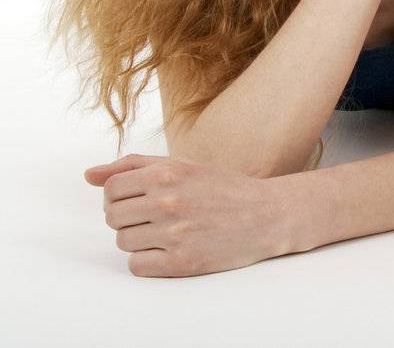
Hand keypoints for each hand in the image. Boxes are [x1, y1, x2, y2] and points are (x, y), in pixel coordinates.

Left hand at [86, 155, 297, 276]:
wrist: (268, 215)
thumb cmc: (223, 188)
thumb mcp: (183, 164)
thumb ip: (134, 165)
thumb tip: (89, 175)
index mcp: (166, 174)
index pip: (110, 190)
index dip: (120, 196)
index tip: (140, 199)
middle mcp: (167, 202)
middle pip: (113, 217)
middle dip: (129, 218)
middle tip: (157, 216)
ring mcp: (174, 234)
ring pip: (123, 242)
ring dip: (139, 240)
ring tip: (167, 231)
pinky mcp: (181, 261)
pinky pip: (136, 266)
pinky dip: (147, 260)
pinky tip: (170, 249)